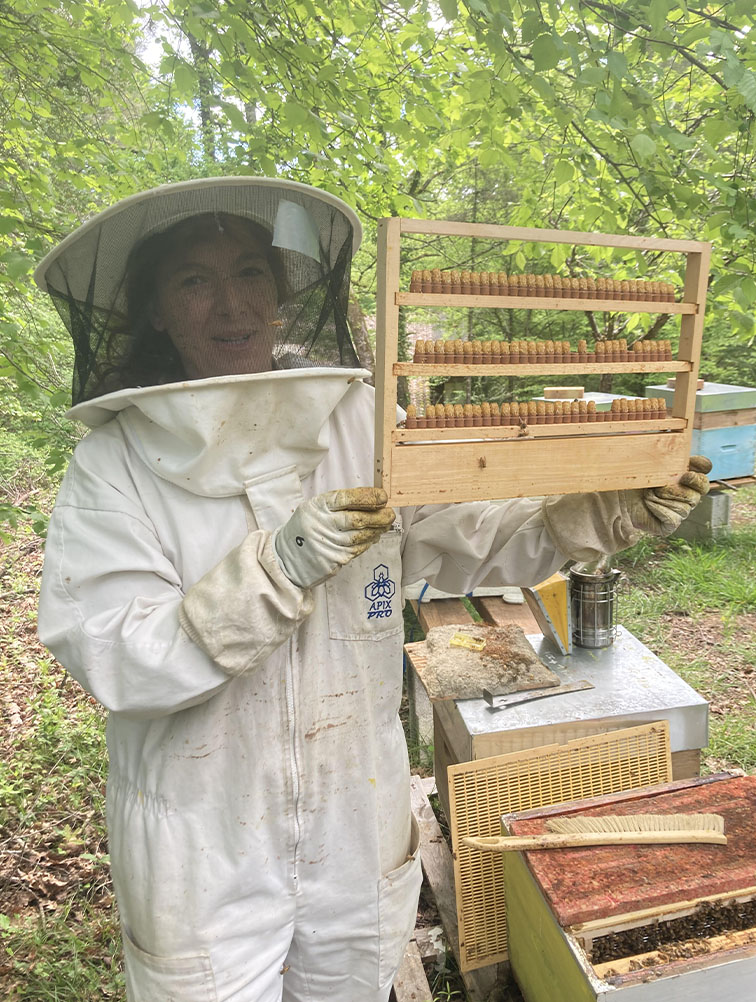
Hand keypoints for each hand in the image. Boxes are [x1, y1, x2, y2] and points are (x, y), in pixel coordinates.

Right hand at [273, 487, 395, 588]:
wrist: (286, 557)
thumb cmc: (306, 528)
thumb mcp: (315, 509)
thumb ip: (339, 505)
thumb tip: (372, 501)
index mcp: (318, 507)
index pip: (346, 498)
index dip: (368, 497)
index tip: (383, 497)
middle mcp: (322, 525)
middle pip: (357, 519)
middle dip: (379, 516)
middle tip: (390, 514)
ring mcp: (328, 544)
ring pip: (361, 536)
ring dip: (377, 530)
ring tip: (385, 524)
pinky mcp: (334, 560)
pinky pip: (357, 550)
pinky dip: (368, 542)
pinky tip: (373, 536)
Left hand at [542, 456, 712, 561]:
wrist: (610, 498)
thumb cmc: (627, 475)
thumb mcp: (641, 458)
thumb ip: (655, 447)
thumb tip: (660, 429)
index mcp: (682, 472)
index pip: (704, 467)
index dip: (701, 465)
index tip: (691, 463)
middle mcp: (684, 491)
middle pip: (702, 487)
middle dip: (690, 482)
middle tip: (677, 477)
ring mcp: (678, 508)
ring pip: (687, 504)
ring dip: (667, 496)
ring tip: (650, 492)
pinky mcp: (669, 524)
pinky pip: (674, 518)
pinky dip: (660, 510)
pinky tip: (648, 503)